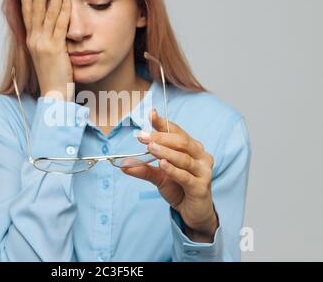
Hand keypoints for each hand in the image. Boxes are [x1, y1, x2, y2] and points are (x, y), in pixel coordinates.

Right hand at [16, 0, 73, 101]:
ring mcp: (44, 44)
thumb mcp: (46, 56)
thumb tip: (51, 29)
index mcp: (31, 41)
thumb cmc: (52, 77)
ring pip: (47, 13)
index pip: (27, 13)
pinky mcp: (55, 49)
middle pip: (35, 9)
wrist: (53, 94)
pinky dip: (63, 10)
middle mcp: (34, 40)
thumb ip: (47, 41)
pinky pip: (60, 25)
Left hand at [121, 109, 218, 242]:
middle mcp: (200, 156)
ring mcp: (203, 171)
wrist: (193, 212)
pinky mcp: (201, 187)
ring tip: (149, 147)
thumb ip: (144, 169)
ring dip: (165, 151)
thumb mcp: (159, 177)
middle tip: (141, 136)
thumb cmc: (179, 189)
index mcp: (192, 148)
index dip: (163, 123)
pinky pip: (185, 176)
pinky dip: (173, 170)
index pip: (177, 131)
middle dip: (160, 137)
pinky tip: (162, 164)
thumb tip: (123, 165)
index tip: (151, 114)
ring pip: (183, 158)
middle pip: (181, 142)